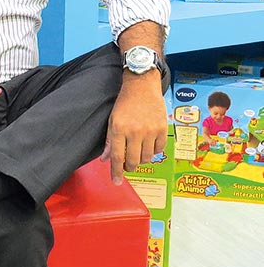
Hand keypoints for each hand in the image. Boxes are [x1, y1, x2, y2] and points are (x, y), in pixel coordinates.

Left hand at [101, 70, 167, 185]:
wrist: (142, 85)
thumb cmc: (125, 102)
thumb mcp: (112, 119)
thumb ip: (110, 141)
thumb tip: (105, 160)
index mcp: (119, 129)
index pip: (117, 157)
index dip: (116, 172)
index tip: (116, 182)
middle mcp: (135, 131)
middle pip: (133, 161)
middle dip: (129, 167)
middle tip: (128, 165)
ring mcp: (150, 131)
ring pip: (146, 158)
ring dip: (141, 159)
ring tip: (138, 152)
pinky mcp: (162, 128)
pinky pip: (159, 149)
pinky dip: (153, 151)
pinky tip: (148, 144)